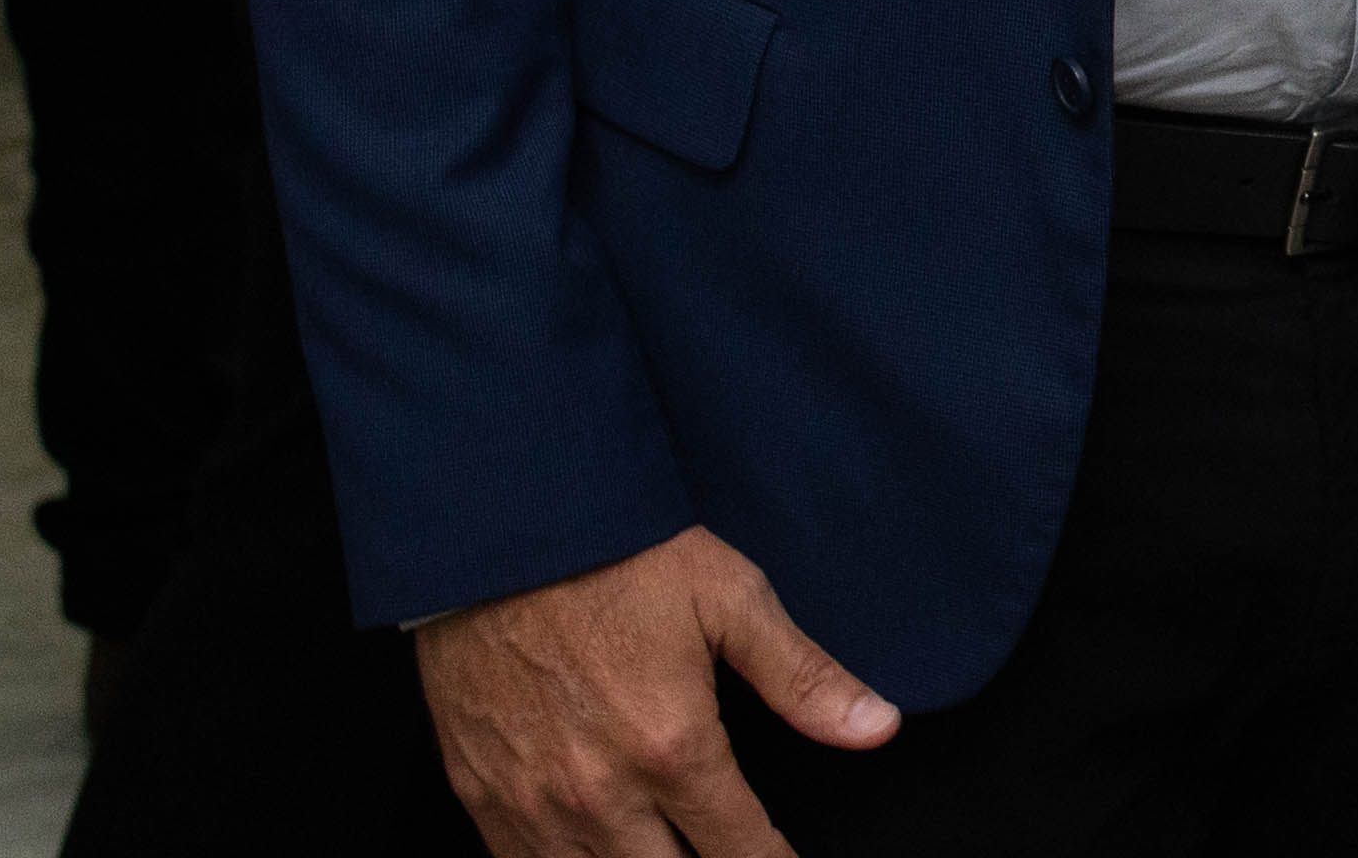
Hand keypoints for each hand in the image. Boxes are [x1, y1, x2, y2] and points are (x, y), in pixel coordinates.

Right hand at [412, 526, 891, 857]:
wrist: (502, 532)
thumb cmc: (619, 558)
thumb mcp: (732, 600)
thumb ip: (804, 678)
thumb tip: (878, 727)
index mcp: (672, 749)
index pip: (740, 851)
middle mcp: (600, 794)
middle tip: (730, 855)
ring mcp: (532, 802)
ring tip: (669, 855)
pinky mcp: (479, 794)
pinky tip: (593, 855)